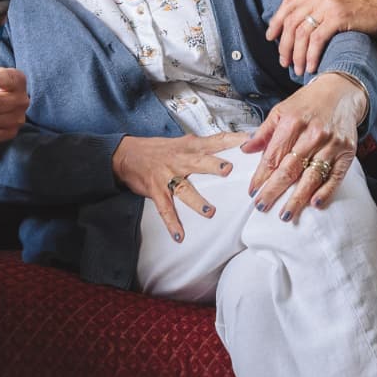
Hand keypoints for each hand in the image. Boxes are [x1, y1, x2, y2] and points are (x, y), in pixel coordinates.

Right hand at [112, 131, 246, 241]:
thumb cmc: (160, 150)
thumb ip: (206, 146)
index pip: (215, 141)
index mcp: (190, 147)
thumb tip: (233, 146)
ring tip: (209, 212)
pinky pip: (165, 209)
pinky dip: (172, 223)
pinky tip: (179, 236)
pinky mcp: (155, 190)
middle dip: (213, 165)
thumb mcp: (183, 143)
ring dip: (196, 200)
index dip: (232, 140)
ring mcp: (167, 176)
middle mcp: (180, 159)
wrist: (127, 154)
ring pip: (183, 188)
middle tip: (228, 170)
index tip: (250, 142)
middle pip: (199, 161)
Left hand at [240, 73, 366, 221]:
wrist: (340, 92)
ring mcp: (331, 143)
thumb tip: (245, 149)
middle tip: (262, 206)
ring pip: (311, 176)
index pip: (273, 155)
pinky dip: (326, 192)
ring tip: (285, 214)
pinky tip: (315, 204)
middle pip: (290, 168)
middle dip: (274, 190)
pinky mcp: (347, 152)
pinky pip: (335, 176)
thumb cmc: (307, 104)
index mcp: (292, 122)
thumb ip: (264, 132)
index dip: (261, 175)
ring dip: (297, 198)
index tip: (253, 191)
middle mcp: (312, 133)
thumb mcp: (281, 110)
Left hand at [266, 0, 376, 75]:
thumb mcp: (337, 0)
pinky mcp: (339, 17)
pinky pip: (317, 39)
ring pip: (302, 32)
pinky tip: (312, 66)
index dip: (276, 22)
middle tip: (284, 62)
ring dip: (297, 54)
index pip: (288, 5)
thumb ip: (320, 7)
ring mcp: (329, 5)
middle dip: (285, 45)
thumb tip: (301, 28)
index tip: (271, 38)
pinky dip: (312, 55)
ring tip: (298, 69)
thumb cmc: (367, 7)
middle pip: (292, 22)